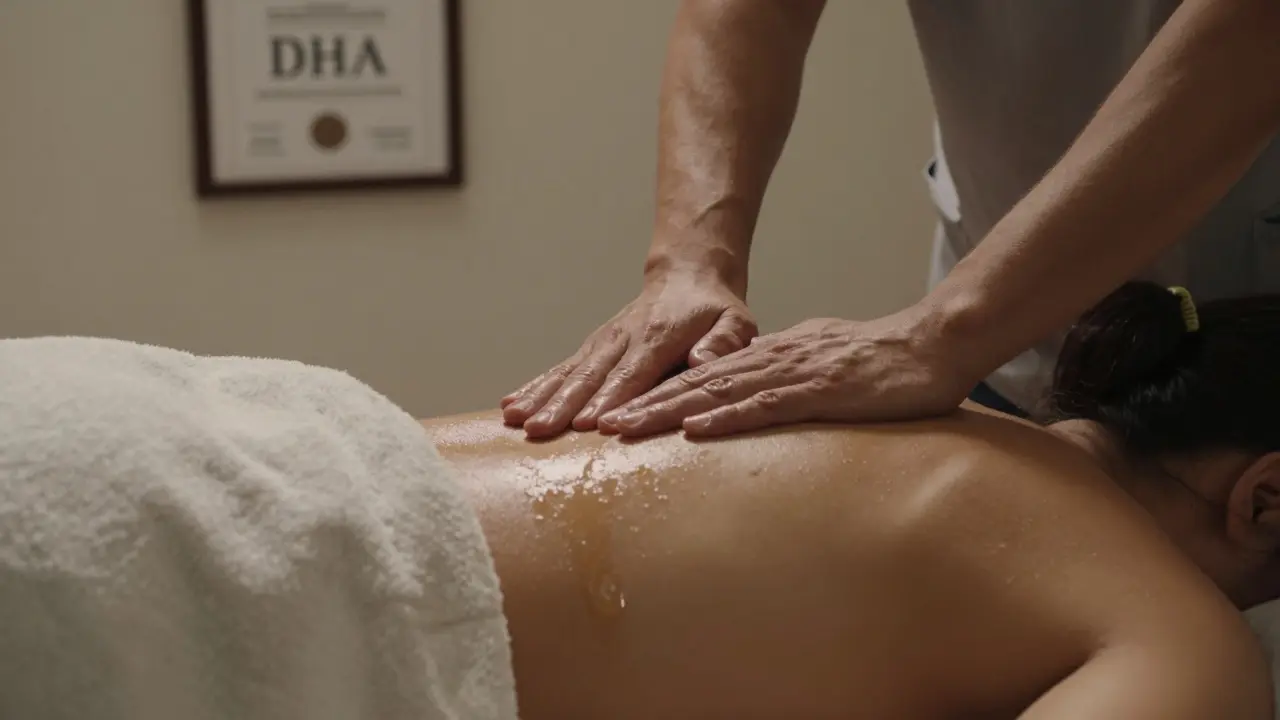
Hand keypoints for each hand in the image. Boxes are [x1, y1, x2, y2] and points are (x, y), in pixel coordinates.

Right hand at [501, 269, 756, 437]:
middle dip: (564, 405)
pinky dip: (535, 386)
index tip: (591, 423)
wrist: (687, 278)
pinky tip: (511, 405)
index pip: (633, 373)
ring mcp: (602, 343)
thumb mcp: (735, 322)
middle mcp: (623, 339)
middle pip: (591, 376)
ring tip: (516, 421)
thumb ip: (724, 342)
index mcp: (658, 337)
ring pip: (568, 372)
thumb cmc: (714, 311)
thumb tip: (703, 361)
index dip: (612, 398)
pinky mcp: (591, 348)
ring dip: (541, 397)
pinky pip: (560, 369)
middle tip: (541, 430)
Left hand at [596, 310, 976, 437]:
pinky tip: (693, 432)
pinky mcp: (820, 391)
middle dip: (643, 405)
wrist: (934, 343)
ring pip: (717, 393)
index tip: (619, 413)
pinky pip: (765, 406)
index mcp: (771, 356)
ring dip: (667, 412)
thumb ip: (787, 377)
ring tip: (624, 429)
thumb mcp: (823, 365)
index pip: (703, 378)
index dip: (657, 394)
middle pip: (695, 384)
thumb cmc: (883, 362)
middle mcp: (772, 360)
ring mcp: (793, 373)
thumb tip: (757, 394)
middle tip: (598, 426)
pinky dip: (726, 419)